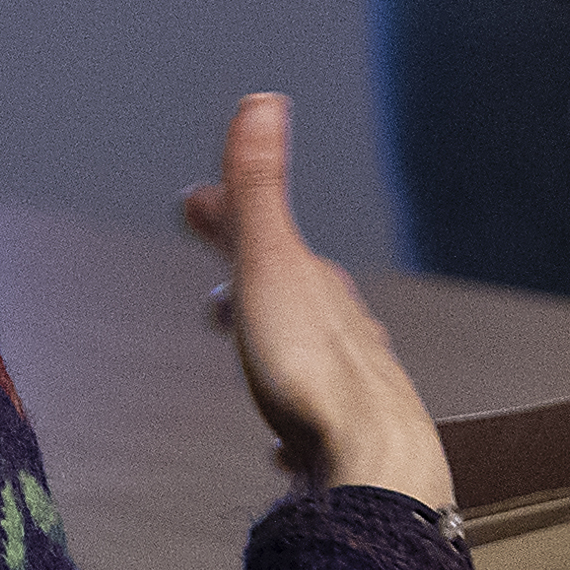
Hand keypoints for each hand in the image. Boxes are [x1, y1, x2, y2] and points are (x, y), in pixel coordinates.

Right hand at [174, 95, 450, 510]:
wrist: (374, 468)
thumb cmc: (316, 373)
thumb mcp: (270, 266)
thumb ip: (259, 189)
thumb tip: (263, 102)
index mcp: (315, 286)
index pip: (265, 233)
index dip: (226, 217)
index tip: (195, 205)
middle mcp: (340, 333)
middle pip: (289, 298)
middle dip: (249, 288)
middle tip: (212, 295)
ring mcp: (346, 393)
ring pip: (306, 361)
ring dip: (274, 352)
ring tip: (250, 357)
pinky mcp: (343, 450)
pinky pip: (313, 430)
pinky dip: (291, 425)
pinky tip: (281, 445)